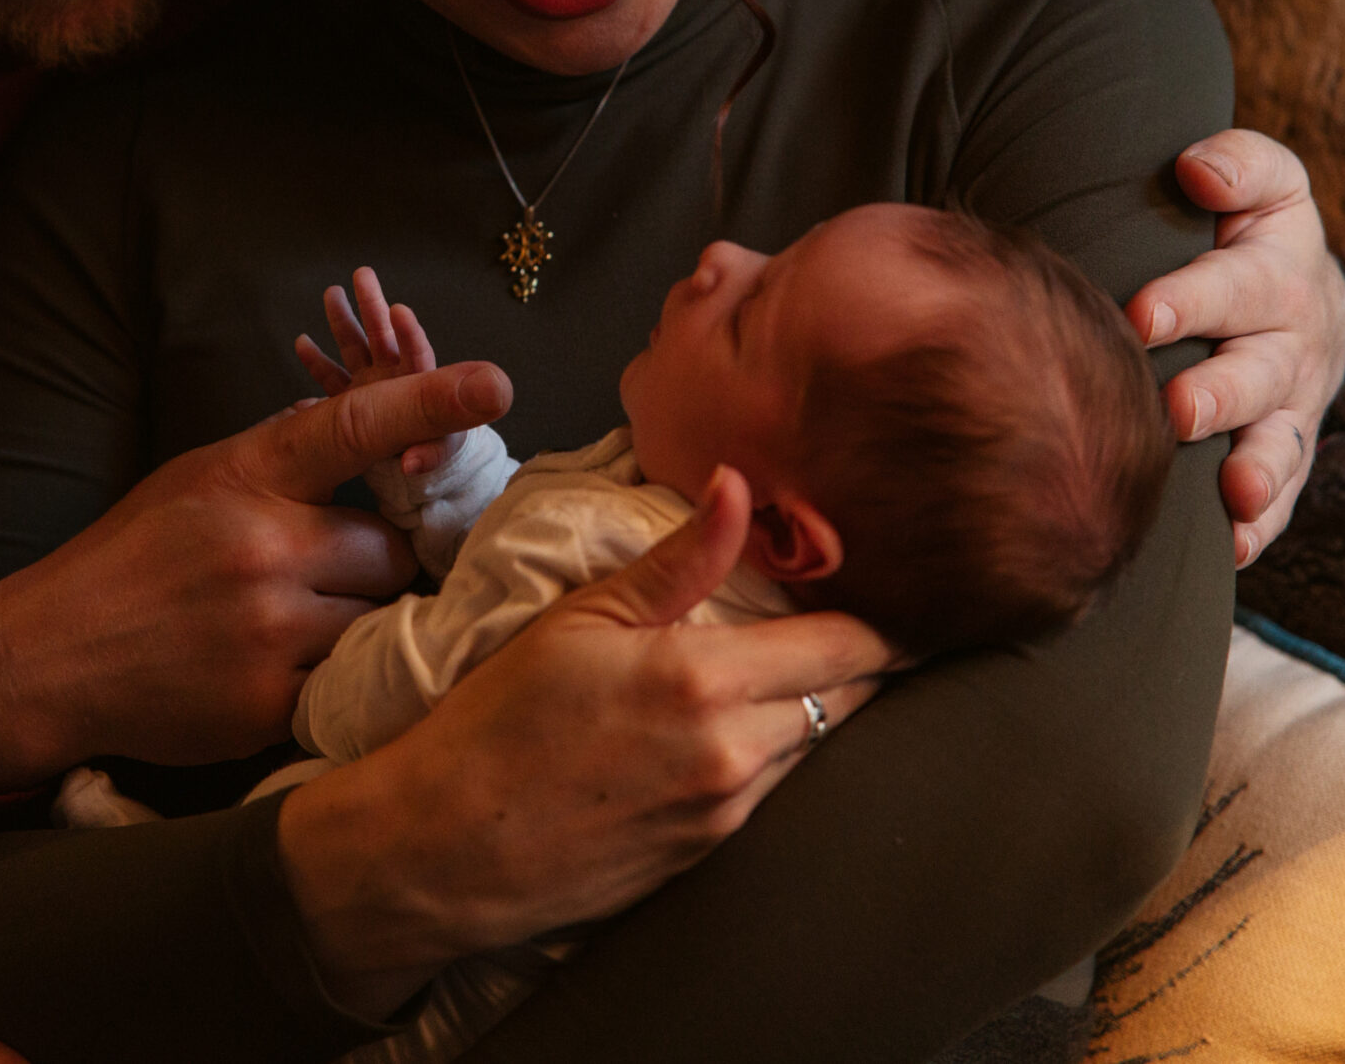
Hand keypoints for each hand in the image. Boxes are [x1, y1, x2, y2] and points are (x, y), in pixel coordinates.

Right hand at [0, 361, 513, 798]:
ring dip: (355, 622)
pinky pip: (344, 682)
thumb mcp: (196, 480)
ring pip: (376, 620)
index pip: (350, 426)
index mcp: (244, 478)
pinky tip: (278, 667)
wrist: (49, 657)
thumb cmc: (130, 559)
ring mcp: (268, 631)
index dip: (428, 400)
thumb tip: (369, 432)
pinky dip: (328, 675)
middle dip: (377, 564)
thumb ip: (282, 462)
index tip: (494, 381)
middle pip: (390, 550)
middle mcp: (263, 549)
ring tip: (295, 623)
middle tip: (331, 574)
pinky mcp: (268, 704)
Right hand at [275, 465, 896, 1017]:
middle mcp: (735, 754)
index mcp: (706, 681)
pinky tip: (730, 730)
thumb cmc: (498, 720)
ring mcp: (727, 815)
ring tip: (787, 671)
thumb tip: (740, 486)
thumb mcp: (582, 618)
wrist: (446, 848)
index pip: (848, 646)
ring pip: (814, 748)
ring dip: (811, 710)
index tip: (899, 599)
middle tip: (851, 624)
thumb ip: (681, 558)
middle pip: (847, 701)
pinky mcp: (709, 857)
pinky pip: (771, 793)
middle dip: (856, 662)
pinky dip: (769, 754)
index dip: (885, 621)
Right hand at [294, 266, 456, 476]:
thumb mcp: (437, 452)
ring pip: (356, 348)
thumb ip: (430, 452)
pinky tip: (302, 341)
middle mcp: (395, 381)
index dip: (409, 334)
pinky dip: (317, 360)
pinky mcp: (350, 401)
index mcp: (419, 388)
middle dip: (374, 308)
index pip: (416, 355)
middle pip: (386, 338)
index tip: (399, 311)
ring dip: (344, 322)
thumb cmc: (432, 455)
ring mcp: (370, 388)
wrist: (416, 470)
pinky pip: (332, 376)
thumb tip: (412, 463)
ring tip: (332, 292)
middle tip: (363, 274)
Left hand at [1125, 129, 1344, 566]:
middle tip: (1176, 408)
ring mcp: (1290, 408)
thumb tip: (1198, 172)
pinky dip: (1258, 527)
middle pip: (1255, 374)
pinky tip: (1231, 548)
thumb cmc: (1248, 232)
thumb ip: (1237, 167)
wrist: (1299, 297)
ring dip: (1257, 472)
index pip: (1235, 284)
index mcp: (1276, 273)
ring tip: (1234, 491)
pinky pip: (1279, 498)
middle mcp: (1290, 345)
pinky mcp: (1286, 454)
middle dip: (1217, 394)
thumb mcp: (1264, 184)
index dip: (1191, 298)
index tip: (1142, 312)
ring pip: (1278, 445)